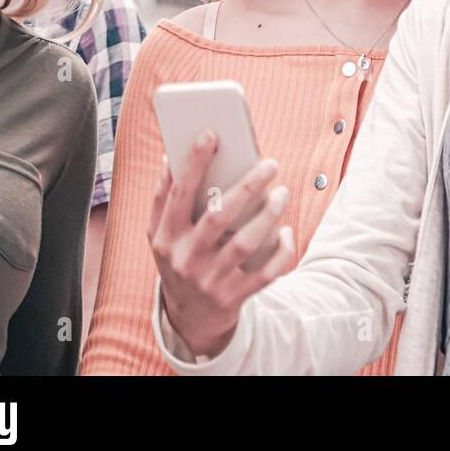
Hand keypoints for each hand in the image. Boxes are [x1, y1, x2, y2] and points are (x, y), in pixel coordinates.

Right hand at [148, 131, 297, 356]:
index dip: (193, 163)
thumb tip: (171, 156)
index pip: (176, 194)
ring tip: (283, 192)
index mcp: (165, 237)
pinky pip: (264, 272)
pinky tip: (286, 232)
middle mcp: (184, 259)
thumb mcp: (163, 235)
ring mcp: (209, 280)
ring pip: (244, 243)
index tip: (210, 133)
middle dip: (248, 186)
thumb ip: (165, 199)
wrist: (189, 317)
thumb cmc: (181, 259)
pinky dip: (280, 251)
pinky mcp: (233, 297)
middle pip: (218, 216)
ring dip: (268, 214)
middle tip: (271, 163)